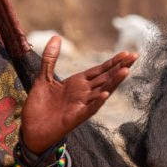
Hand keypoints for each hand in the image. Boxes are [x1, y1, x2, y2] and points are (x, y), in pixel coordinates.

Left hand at [20, 38, 136, 153]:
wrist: (32, 129)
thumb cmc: (39, 106)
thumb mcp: (43, 78)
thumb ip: (50, 58)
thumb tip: (56, 36)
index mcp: (77, 83)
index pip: (99, 70)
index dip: (112, 62)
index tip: (127, 52)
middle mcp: (83, 94)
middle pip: (105, 78)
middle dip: (119, 67)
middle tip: (135, 56)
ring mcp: (81, 105)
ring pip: (101, 91)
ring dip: (113, 82)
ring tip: (126, 71)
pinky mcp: (75, 117)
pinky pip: (89, 109)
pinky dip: (97, 101)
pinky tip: (105, 93)